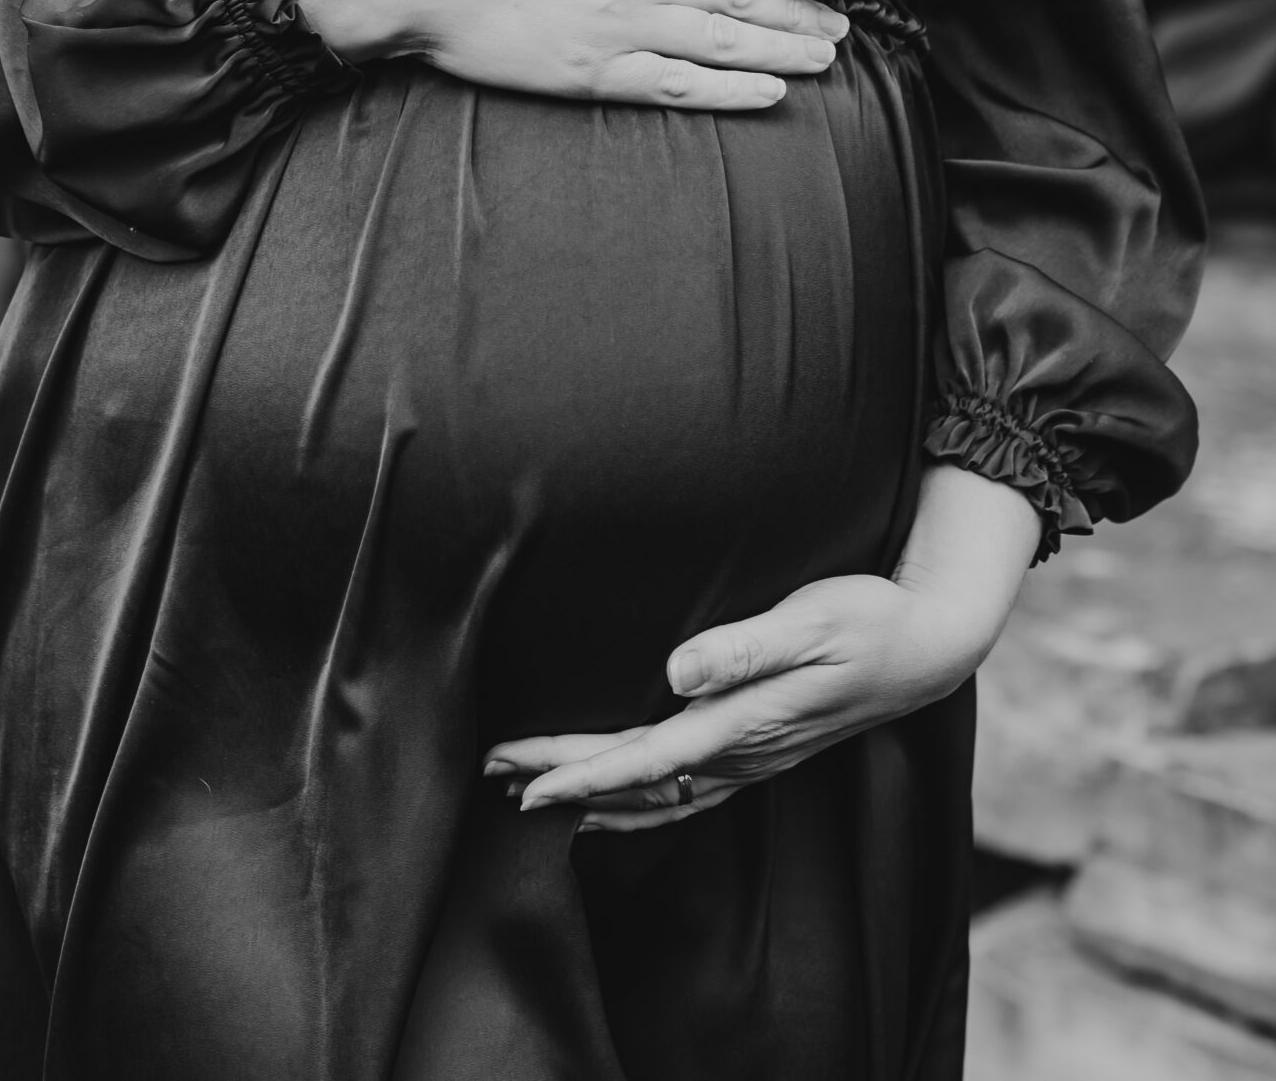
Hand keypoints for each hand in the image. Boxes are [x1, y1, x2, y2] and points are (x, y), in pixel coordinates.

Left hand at [481, 466, 1041, 831]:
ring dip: (594, 794)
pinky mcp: (763, 747)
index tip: (525, 782)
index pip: (645, 761)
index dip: (581, 772)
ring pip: (659, 794)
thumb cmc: (868, 620)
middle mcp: (744, 751)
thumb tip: (677, 671)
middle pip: (637, 780)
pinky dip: (642, 804)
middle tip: (494, 772)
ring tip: (531, 795)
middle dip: (564, 778)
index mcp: (744, 723)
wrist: (928, 645)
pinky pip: (689, 792)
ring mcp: (754, 756)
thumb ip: (744, 648)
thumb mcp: (810, 619)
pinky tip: (617, 804)